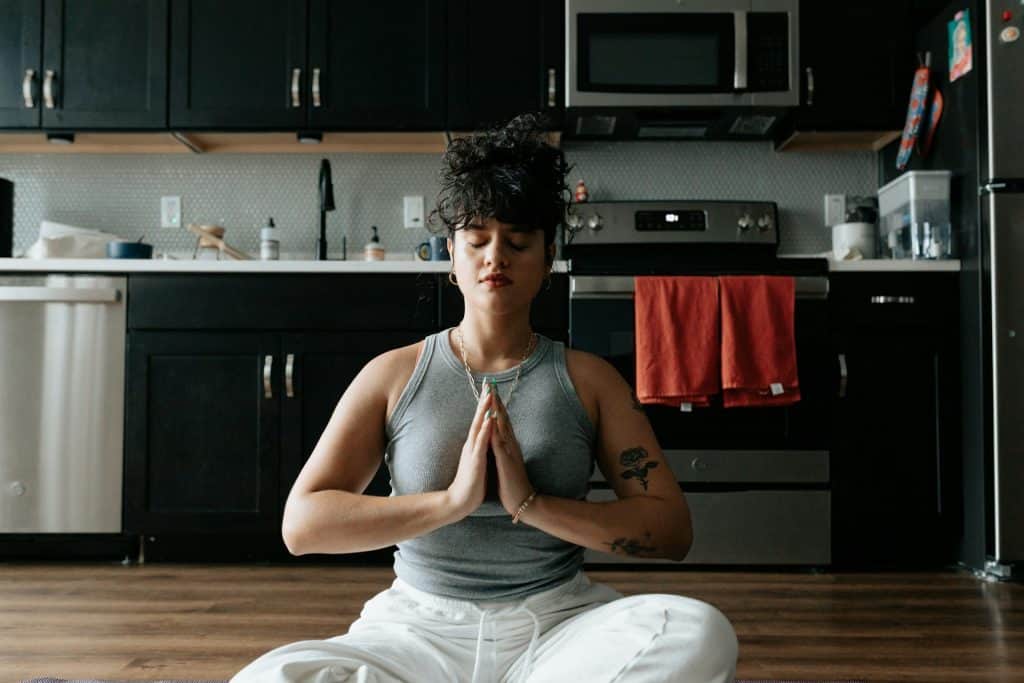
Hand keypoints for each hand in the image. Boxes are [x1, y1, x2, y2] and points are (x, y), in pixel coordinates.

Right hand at [445, 379, 495, 518]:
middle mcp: (472, 444)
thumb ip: (479, 448)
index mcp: (475, 445)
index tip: (491, 390)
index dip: (486, 405)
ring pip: (479, 426)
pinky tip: (489, 420)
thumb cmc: (471, 483)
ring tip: (489, 395)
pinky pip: (481, 442)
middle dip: (485, 401)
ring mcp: (473, 451)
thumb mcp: (477, 461)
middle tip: (489, 384)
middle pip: (479, 418)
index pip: (482, 421)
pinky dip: (486, 430)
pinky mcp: (475, 460)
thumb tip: (483, 437)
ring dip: (484, 410)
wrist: (460, 501)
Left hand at [487, 381, 534, 516]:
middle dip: (496, 400)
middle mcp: (510, 444)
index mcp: (508, 444)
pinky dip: (494, 429)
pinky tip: (491, 419)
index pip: (501, 420)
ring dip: (496, 410)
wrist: (522, 501)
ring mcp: (509, 451)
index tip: (489, 390)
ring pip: (501, 426)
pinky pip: (499, 442)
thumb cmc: (512, 483)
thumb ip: (504, 449)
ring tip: (491, 394)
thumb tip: (500, 439)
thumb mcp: (507, 462)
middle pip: (502, 418)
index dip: (496, 405)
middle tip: (490, 383)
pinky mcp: (506, 461)